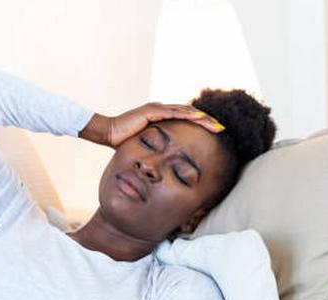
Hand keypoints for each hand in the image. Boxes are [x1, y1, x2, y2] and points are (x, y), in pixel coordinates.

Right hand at [107, 102, 224, 147]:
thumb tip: (165, 162)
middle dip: (206, 121)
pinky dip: (188, 115)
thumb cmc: (123, 142)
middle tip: (220, 128)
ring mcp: (157, 109)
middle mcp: (160, 110)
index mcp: (160, 118)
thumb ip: (157, 149)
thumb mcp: (146, 146)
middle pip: (189, 113)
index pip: (184, 119)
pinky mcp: (152, 111)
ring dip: (201, 118)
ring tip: (215, 124)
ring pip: (185, 111)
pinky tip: (200, 118)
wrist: (108, 133)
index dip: (199, 125)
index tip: (212, 132)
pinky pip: (174, 112)